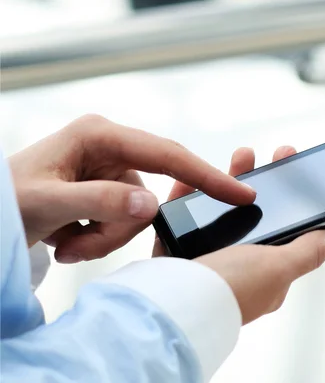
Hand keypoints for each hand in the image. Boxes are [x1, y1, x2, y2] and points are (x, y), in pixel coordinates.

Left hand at [8, 115, 254, 262]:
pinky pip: (122, 223)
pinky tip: (66, 240)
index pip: (168, 154)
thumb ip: (101, 202)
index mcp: (99, 135)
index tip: (242, 193)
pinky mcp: (106, 190)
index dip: (208, 175)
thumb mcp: (47, 203)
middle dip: (118, 228)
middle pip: (148, 195)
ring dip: (102, 240)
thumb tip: (152, 205)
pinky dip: (97, 240)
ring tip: (65, 244)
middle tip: (78, 247)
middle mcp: (108, 148)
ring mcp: (108, 170)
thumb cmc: (6, 203)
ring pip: (136, 215)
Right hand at [154, 145, 324, 324]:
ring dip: (229, 181)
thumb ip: (309, 250)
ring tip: (240, 156)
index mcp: (267, 273)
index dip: (291, 198)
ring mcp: (207, 260)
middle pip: (253, 215)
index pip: (286, 229)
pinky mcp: (177, 254)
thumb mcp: (279, 267)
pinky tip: (193, 178)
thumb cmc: (230, 291)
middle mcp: (239, 266)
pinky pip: (183, 218)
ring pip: (219, 212)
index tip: (292, 167)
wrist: (171, 306)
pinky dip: (188, 196)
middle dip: (261, 181)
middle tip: (264, 155)